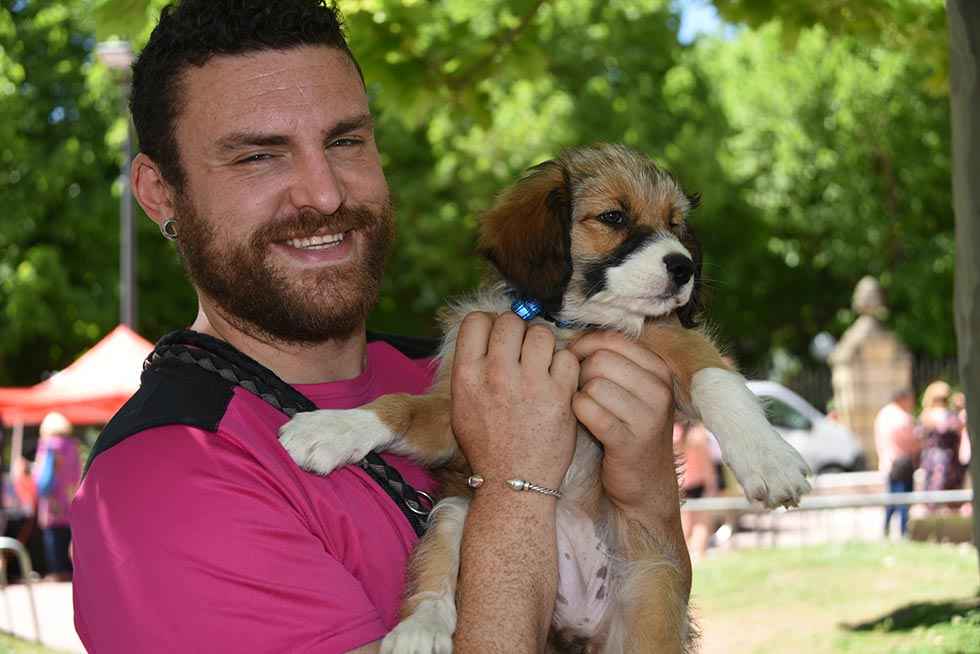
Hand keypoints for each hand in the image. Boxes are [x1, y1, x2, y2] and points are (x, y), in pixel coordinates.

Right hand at [451, 312, 579, 490]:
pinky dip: (564, 366)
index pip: (476, 320)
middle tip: (522, 351)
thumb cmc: (487, 445)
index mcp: (466, 375)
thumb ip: (472, 366)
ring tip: (541, 365)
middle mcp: (496, 374)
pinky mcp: (560, 394)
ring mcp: (530, 383)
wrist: (513, 482)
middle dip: (518, 330)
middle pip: (510, 321)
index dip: (489, 323)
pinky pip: (567, 356)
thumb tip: (488, 331)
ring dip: (543, 345)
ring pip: (542, 333)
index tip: (496, 337)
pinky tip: (557, 382)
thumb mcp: (462, 405)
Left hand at [568, 331, 676, 514]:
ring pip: (593, 384)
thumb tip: (572, 339)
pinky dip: (578, 412)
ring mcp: (648, 416)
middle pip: (600, 359)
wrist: (644, 483)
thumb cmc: (627, 427)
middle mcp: (659, 389)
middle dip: (580, 373)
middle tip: (580, 391)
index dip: (584, 346)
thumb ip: (609, 361)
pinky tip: (583, 421)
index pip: (612, 339)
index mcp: (658, 369)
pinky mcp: (630, 440)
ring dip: (579, 395)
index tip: (574, 360)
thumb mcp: (629, 389)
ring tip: (586, 409)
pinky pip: (589, 410)